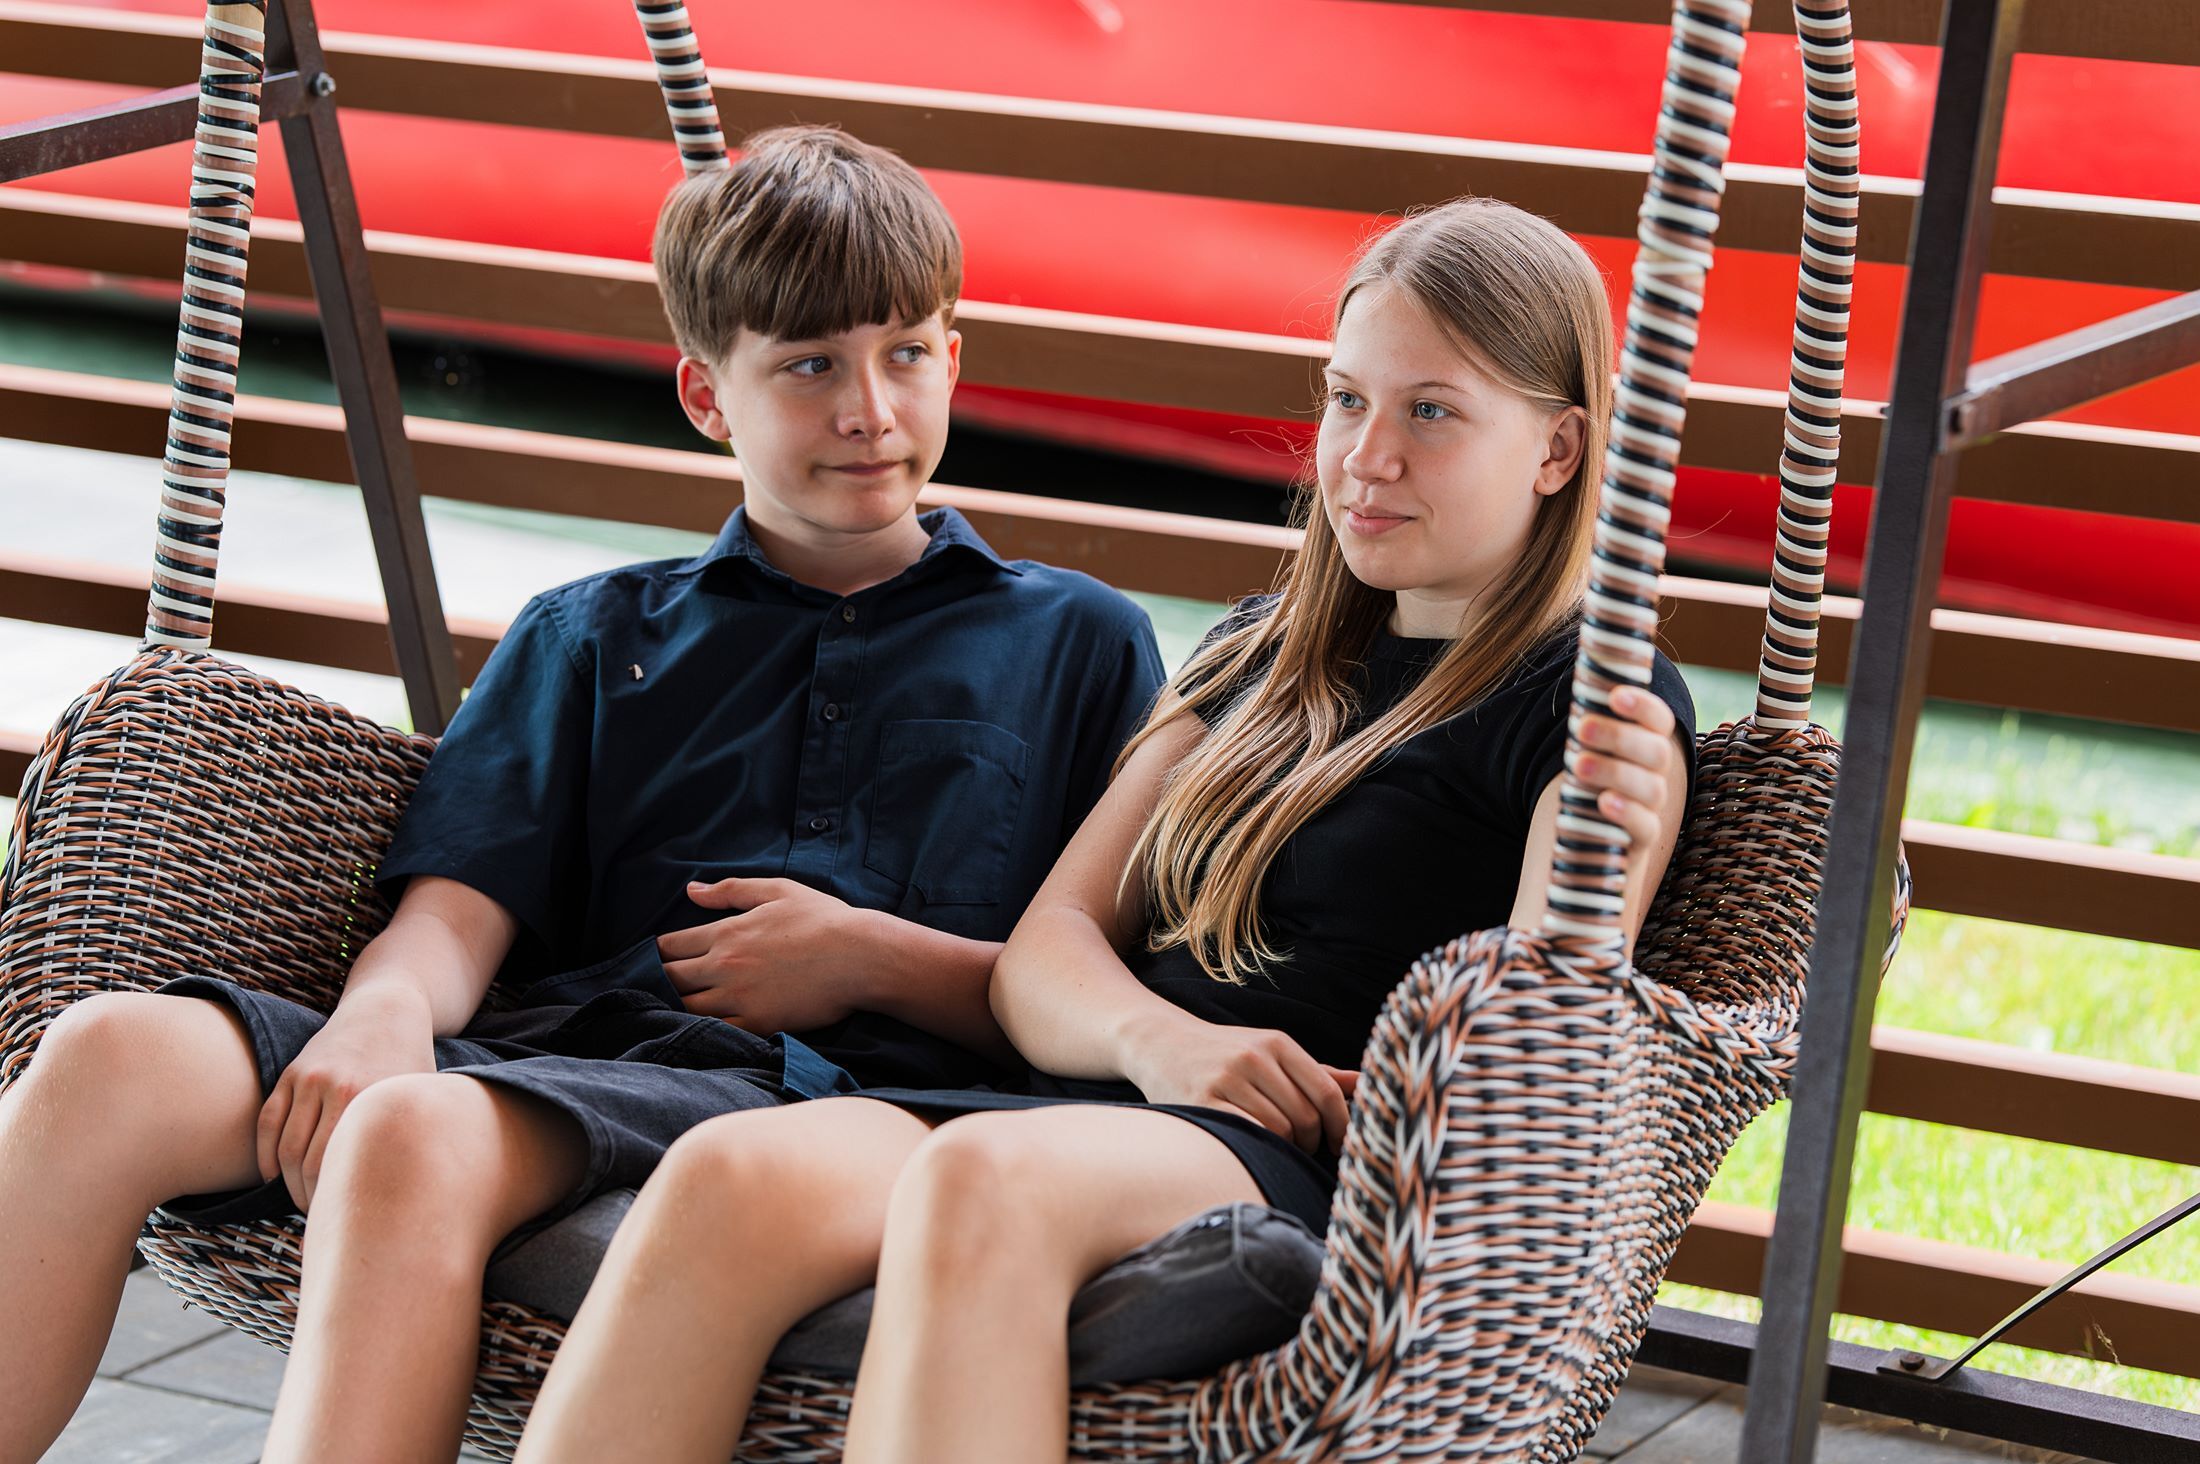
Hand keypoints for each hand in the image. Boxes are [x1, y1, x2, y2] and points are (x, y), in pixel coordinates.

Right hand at [257, 990, 433, 1211]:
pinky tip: (273, 1178)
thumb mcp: (421, 1098)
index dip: (339, 1202)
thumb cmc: (411, 1065)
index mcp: (375, 1100)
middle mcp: (339, 1088)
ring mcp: (310, 1079)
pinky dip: (265, 1156)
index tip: (346, 1222)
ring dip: (287, 1184)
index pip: (345, 1169)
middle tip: (322, 1219)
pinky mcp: (292, 1072)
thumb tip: (407, 1197)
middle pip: (311, 1165)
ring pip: (286, 1149)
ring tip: (303, 1202)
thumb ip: (414, 1138)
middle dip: (312, 1200)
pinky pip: (268, 1122)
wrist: (387, 1011)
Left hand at [658, 877, 870, 1034]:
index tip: (659, 957)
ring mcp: (739, 998)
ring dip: (677, 1006)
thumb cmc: (823, 920)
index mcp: (727, 933)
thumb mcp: (778, 891)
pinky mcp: (757, 1023)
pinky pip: (716, 1031)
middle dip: (661, 980)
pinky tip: (704, 1025)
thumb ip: (730, 890)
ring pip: (686, 1008)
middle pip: (670, 979)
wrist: (860, 957)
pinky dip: (704, 1028)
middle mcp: (725, 966)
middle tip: (662, 983)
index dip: (658, 952)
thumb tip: (691, 891)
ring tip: (678, 1006)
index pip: (670, 946)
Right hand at [1120, 1014, 1351, 1155]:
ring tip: (1276, 1146)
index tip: (1341, 1145)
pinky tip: (1256, 1147)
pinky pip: (1248, 1135)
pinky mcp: (1203, 1102)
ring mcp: (1227, 1079)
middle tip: (1303, 1148)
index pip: (1327, 1092)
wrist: (1157, 1041)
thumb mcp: (1270, 1052)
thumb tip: (1366, 1084)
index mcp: (1277, 1043)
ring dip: (1284, 1148)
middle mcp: (1253, 1057)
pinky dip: (1260, 1146)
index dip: (1342, 1125)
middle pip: (1306, 1117)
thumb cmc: (1223, 1052)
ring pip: (1279, 1130)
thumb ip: (1317, 1072)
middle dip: (1311, 1142)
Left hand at [1570, 684, 1684, 849]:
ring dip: (1616, 772)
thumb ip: (1586, 713)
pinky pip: (1645, 827)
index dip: (1642, 706)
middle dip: (1619, 736)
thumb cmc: (1584, 783)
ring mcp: (1651, 808)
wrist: (1587, 838)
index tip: (1615, 695)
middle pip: (1655, 751)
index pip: (1658, 721)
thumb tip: (1581, 641)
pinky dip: (1627, 813)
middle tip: (1581, 728)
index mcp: (1644, 745)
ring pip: (1651, 788)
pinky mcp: (1640, 840)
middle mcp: (1654, 774)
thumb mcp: (1582, 749)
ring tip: (1579, 765)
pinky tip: (1604, 802)